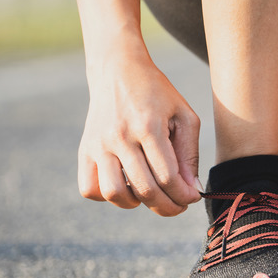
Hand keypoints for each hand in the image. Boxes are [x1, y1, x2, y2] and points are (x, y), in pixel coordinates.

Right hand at [77, 48, 201, 215]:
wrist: (118, 71)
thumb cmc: (158, 94)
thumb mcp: (184, 116)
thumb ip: (189, 154)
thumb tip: (191, 190)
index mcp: (148, 126)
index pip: (167, 176)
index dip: (183, 194)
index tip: (193, 197)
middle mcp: (119, 137)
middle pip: (144, 188)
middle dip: (167, 206)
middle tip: (178, 206)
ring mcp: (98, 144)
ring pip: (114, 193)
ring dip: (137, 203)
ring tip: (151, 194)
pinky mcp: (84, 150)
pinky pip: (89, 188)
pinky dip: (108, 196)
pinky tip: (127, 185)